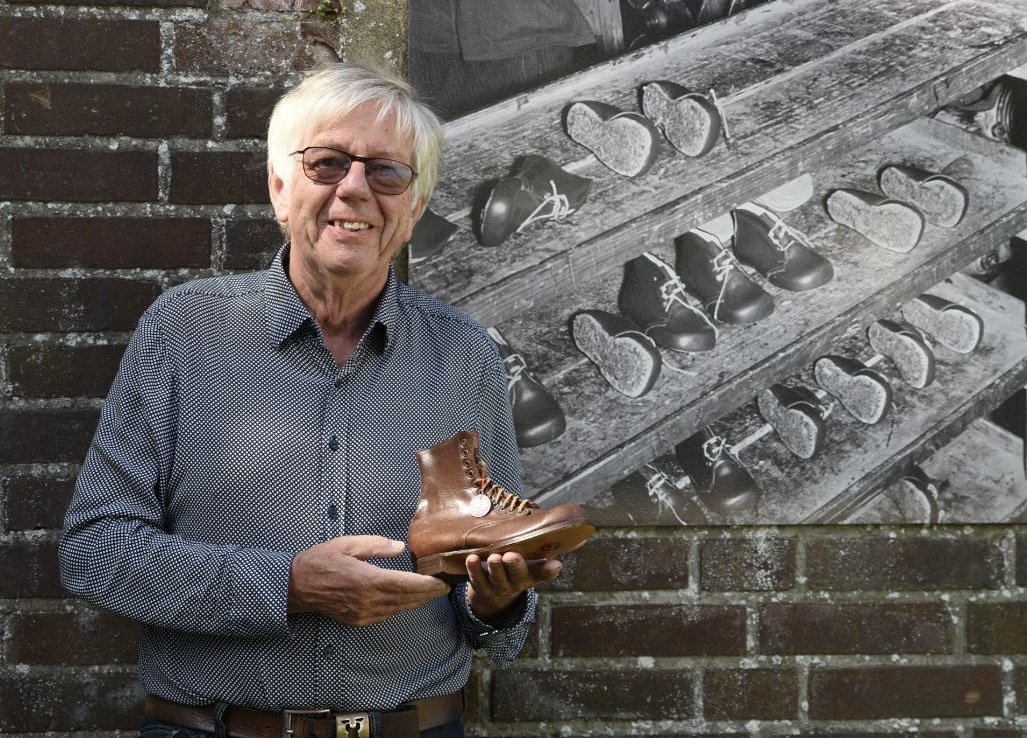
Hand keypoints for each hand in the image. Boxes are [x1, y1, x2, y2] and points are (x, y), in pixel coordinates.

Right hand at [288, 536, 449, 626]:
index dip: (427, 585)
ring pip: (398, 609)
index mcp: (366, 580)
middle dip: (427, 595)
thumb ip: (375, 545)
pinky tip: (407, 600)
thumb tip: (400, 547)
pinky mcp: (357, 621)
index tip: (442, 583)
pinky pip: (386, 615)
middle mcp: (366, 601)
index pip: (405, 585)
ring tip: (431, 593)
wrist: (295, 587)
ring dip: (416, 602)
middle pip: (406, 600)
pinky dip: (400, 608)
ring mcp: (362, 614)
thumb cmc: (320, 561)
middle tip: (444, 588)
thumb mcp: (347, 544)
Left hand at [465, 552, 561, 624]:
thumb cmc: (515, 570)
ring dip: (495, 569)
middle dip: (515, 566)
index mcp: (530, 575)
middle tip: (511, 556)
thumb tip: (565, 553)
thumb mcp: (530, 565)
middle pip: (517, 576)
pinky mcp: (480, 587)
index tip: (556, 565)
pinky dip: (473, 570)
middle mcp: (515, 583)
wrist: (495, 594)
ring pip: (496, 578)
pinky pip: (477, 580)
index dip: (548, 570)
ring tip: (493, 558)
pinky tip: (471, 559)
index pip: (542, 573)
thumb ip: (543, 557)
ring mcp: (497, 586)